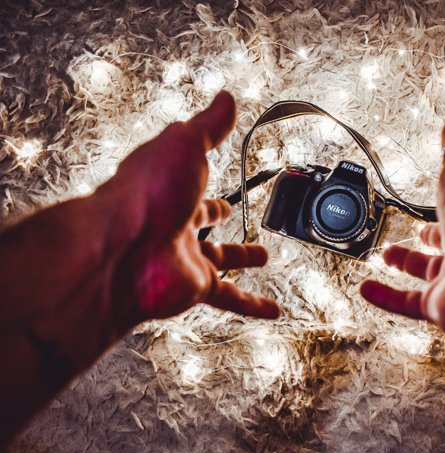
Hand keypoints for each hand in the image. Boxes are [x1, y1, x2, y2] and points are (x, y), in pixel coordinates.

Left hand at [100, 91, 279, 325]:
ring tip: (263, 258)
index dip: (204, 179)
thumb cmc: (145, 193)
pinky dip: (253, 305)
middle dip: (217, 217)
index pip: (189, 181)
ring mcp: (183, 256)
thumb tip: (225, 99)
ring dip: (241, 260)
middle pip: (201, 221)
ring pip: (218, 260)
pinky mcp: (193, 286)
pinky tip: (272, 309)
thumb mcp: (184, 144)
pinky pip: (229, 297)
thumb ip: (209, 125)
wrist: (122, 249)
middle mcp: (173, 223)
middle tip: (231, 214)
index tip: (216, 180)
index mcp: (168, 188)